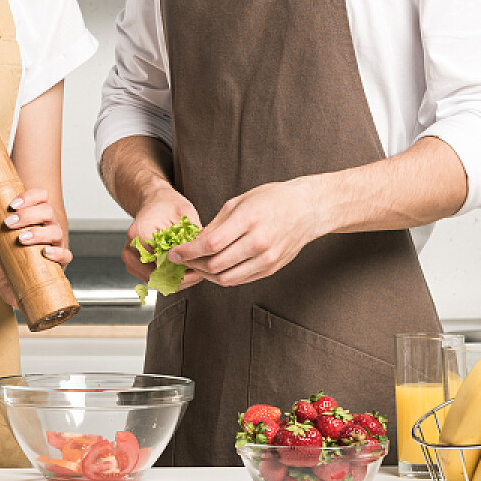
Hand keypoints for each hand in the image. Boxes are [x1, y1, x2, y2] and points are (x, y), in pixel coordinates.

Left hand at [0, 187, 70, 309]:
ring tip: (21, 239)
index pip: (40, 196)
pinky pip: (66, 255)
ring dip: (38, 232)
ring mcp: (53, 244)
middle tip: (9, 222)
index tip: (12, 205)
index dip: (30, 196)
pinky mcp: (58, 263)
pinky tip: (45, 252)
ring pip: (55, 231)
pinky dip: (58, 253)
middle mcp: (45, 227)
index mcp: (32, 217)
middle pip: (47, 211)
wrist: (9, 288)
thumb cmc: (2, 262)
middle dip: (28, 214)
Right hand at [122, 182, 201, 282]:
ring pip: (156, 282)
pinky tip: (181, 269)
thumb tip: (200, 257)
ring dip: (176, 280)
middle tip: (199, 271)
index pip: (164, 265)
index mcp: (141, 234)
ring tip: (192, 270)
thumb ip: (190, 236)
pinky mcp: (133, 264)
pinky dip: (168, 278)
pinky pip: (153, 279)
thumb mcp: (184, 215)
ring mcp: (130, 258)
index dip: (184, 269)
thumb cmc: (167, 205)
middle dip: (182, 278)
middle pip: (159, 277)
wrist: (153, 202)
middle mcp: (131, 248)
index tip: (199, 267)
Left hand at [168, 178, 323, 286]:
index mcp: (248, 219)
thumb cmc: (272, 200)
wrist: (307, 209)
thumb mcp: (239, 202)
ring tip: (196, 265)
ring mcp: (267, 258)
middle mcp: (259, 242)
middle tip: (181, 260)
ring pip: (226, 278)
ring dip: (205, 275)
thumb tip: (192, 243)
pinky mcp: (271, 269)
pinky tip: (215, 268)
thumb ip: (215, 225)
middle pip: (215, 265)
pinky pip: (239, 280)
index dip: (187, 252)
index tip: (173, 253)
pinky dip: (223, 276)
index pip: (210, 244)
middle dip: (192, 265)